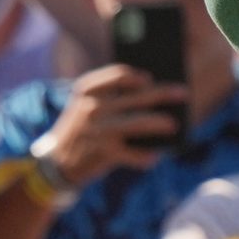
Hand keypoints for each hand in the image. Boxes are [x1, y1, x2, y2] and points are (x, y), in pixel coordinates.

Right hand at [44, 64, 183, 184]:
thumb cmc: (82, 130)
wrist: (55, 164)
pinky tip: (155, 157)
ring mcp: (98, 130)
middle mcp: (92, 107)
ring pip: (137, 123)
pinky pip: (131, 154)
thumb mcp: (87, 107)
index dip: (137, 75)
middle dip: (163, 94)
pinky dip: (144, 156)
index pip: (117, 74)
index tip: (150, 78)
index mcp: (87, 90)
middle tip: (183, 93)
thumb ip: (112, 98)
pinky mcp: (102, 153)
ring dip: (158, 123)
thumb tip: (154, 95)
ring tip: (173, 125)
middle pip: (136, 96)